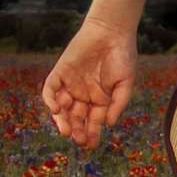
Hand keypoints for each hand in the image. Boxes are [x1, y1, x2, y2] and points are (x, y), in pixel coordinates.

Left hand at [42, 17, 137, 149]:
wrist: (112, 30)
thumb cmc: (123, 56)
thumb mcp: (125, 83)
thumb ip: (117, 104)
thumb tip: (108, 125)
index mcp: (100, 100)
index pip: (92, 123)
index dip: (91, 135)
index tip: (91, 146)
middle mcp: (83, 95)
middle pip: (75, 119)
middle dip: (76, 131)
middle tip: (78, 139)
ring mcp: (70, 84)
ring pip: (61, 108)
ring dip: (62, 121)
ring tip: (67, 130)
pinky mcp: (60, 73)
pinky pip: (50, 90)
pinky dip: (50, 100)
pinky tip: (57, 108)